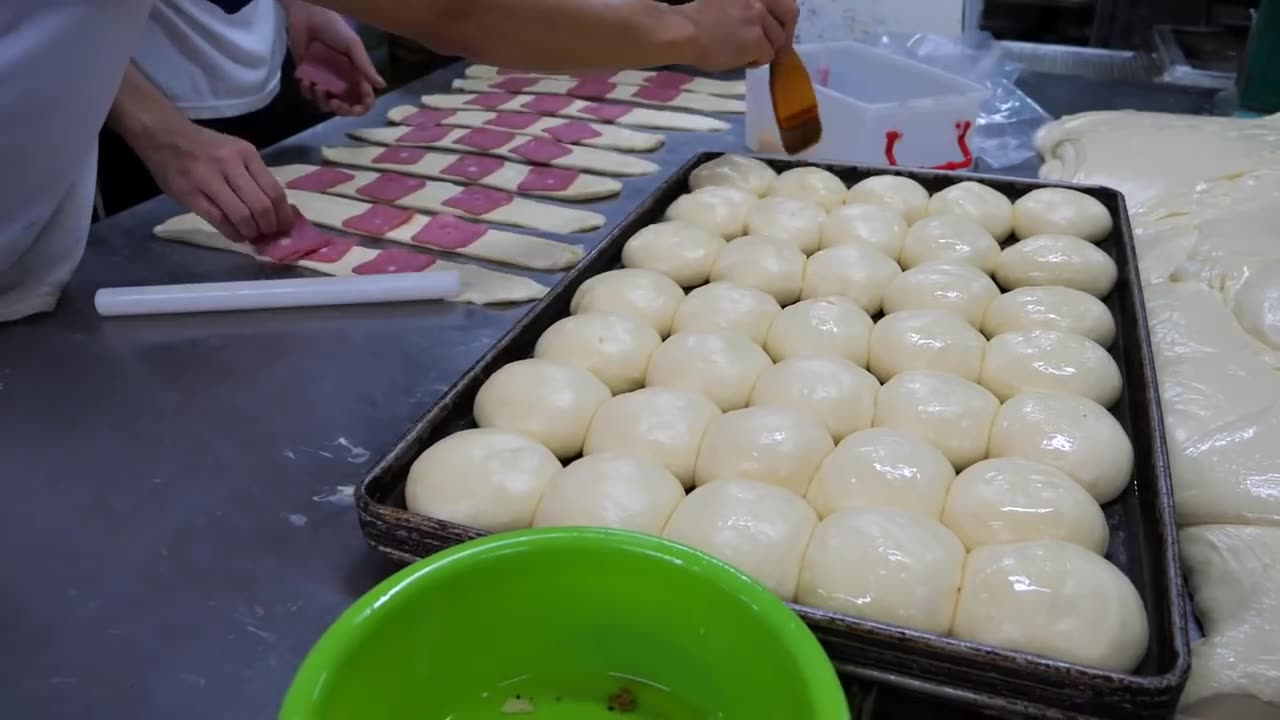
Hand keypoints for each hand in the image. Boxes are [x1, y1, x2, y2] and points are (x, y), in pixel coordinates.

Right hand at [137, 119, 291, 241]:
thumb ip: (253, 174)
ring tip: (252, 236)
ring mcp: (208, 180)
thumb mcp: (235, 150)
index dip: (283, 215)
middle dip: (270, 227)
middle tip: (270, 235)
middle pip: (261, 206)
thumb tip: (276, 208)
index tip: (285, 226)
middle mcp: (230, 164)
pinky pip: (218, 220)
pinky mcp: (189, 194)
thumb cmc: (204, 146)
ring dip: (251, 232)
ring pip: (241, 216)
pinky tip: (236, 235)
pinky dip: (232, 233)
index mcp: (246, 153)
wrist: (163, 135)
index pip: (274, 190)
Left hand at [287, 4, 384, 115]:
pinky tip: (305, 81)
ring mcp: (324, 80)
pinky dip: (306, 93)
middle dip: (341, 110)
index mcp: (356, 75)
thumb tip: (382, 86)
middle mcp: (341, 81)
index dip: (361, 107)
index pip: (363, 98)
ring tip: (316, 86)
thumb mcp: (353, 46)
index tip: (355, 107)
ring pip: (325, 104)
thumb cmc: (334, 28)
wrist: (307, 15)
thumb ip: (365, 66)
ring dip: (321, 102)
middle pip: (345, 107)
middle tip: (334, 102)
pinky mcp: (307, 76)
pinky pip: (308, 95)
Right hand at [677, 0, 798, 71]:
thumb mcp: (727, 1)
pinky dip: (756, 61)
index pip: (782, 0)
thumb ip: (746, 5)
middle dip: (787, 30)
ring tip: (746, 54)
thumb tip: (759, 23)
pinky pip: (767, 56)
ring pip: (778, 40)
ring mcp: (760, 18)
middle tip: (777, 45)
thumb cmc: (694, 16)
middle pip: (790, 13)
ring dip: (765, 49)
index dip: (780, 15)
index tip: (774, 27)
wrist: (683, 31)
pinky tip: (740, 60)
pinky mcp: (757, 39)